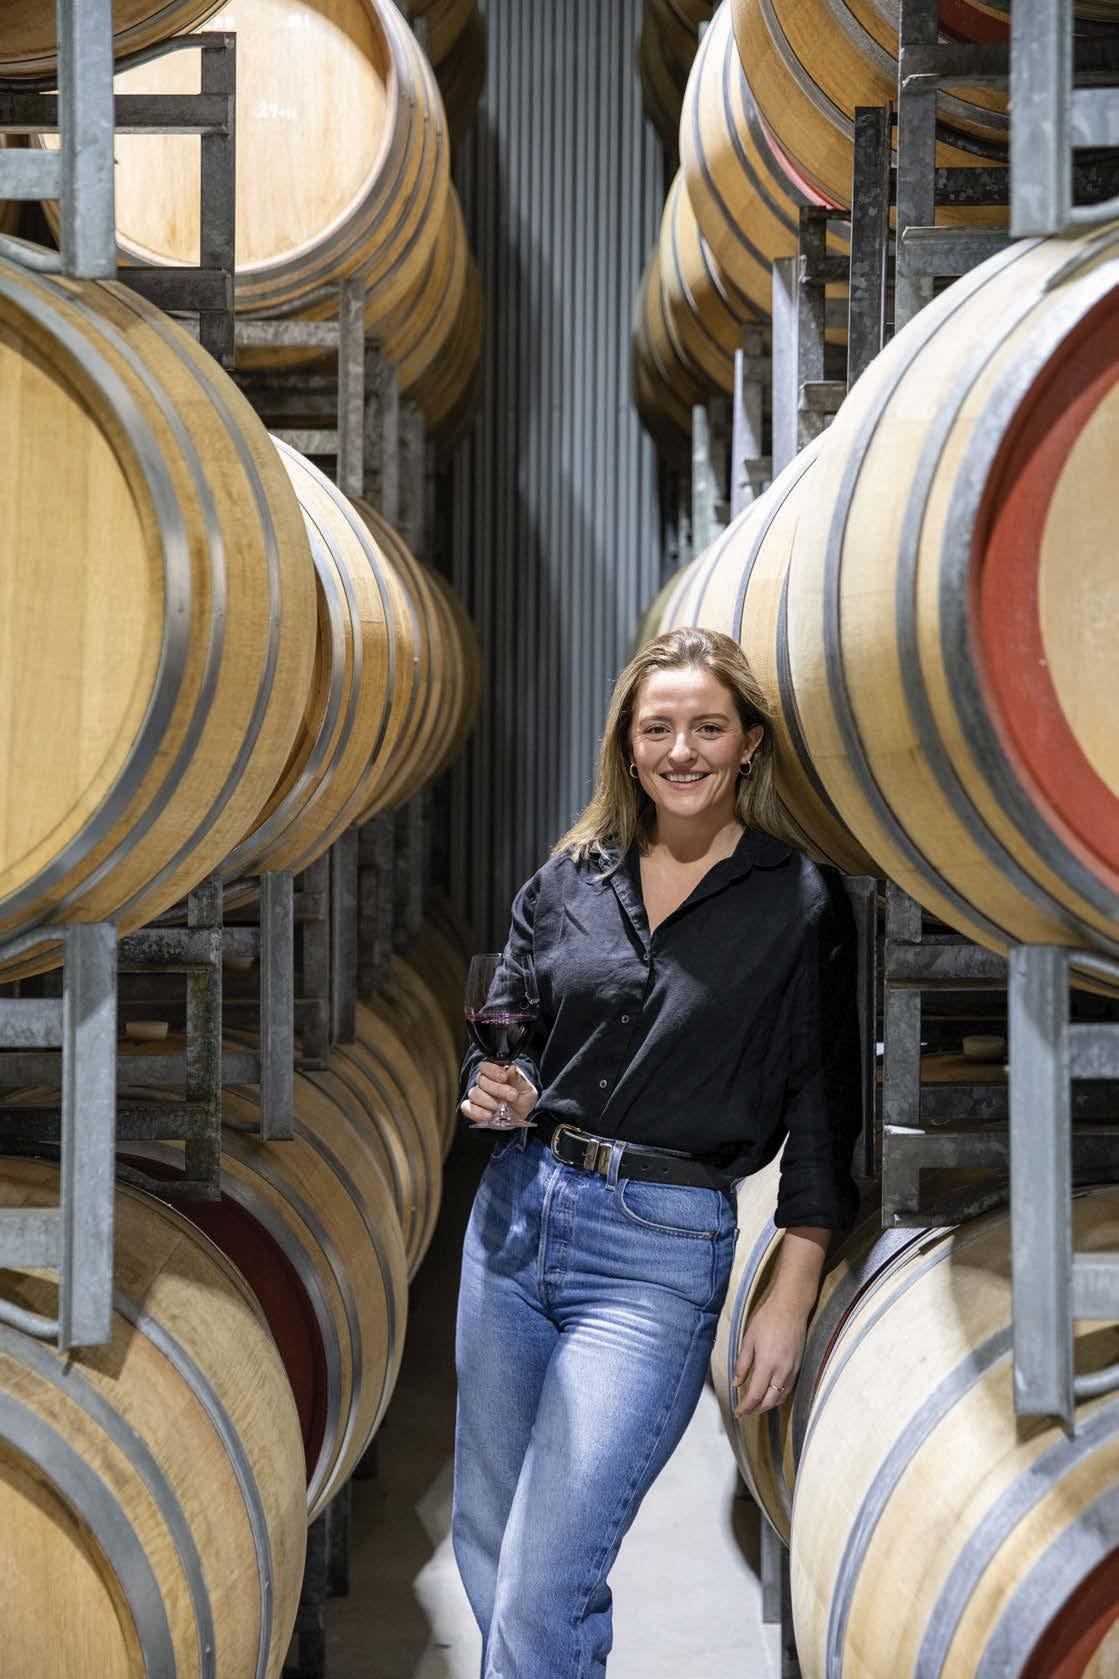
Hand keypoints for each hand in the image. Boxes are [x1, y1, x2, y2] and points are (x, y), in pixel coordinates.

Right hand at [460, 1062, 537, 1129]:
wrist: (520, 1117)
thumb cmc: (522, 1100)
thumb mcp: (527, 1089)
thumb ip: (519, 1079)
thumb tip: (511, 1068)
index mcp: (497, 1073)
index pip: (486, 1065)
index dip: (493, 1071)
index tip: (504, 1077)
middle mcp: (485, 1082)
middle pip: (481, 1080)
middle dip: (497, 1089)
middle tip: (512, 1096)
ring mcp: (478, 1096)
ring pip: (474, 1093)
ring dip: (488, 1101)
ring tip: (500, 1108)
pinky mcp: (473, 1109)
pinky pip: (467, 1108)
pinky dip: (477, 1112)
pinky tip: (489, 1115)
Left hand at [732, 1294, 808, 1416]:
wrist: (791, 1308)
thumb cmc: (768, 1319)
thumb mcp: (749, 1340)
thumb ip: (742, 1364)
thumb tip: (736, 1383)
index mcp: (767, 1364)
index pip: (756, 1395)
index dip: (746, 1407)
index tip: (737, 1412)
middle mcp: (782, 1371)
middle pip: (769, 1401)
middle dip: (756, 1410)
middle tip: (745, 1412)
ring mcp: (792, 1370)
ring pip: (780, 1397)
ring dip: (768, 1405)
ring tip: (756, 1406)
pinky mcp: (798, 1367)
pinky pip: (788, 1389)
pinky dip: (778, 1396)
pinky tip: (770, 1394)